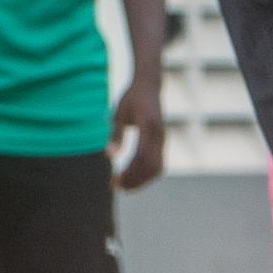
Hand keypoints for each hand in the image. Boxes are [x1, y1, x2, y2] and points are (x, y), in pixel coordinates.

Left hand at [112, 72, 167, 190]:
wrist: (149, 86)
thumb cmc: (131, 98)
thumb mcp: (119, 114)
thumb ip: (115, 134)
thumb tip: (109, 155)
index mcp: (148, 126)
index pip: (140, 156)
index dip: (128, 172)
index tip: (113, 181)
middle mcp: (159, 134)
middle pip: (150, 166)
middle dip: (134, 180)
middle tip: (115, 186)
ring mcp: (163, 139)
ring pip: (157, 168)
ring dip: (141, 180)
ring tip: (123, 186)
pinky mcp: (162, 142)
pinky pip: (159, 164)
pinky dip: (147, 175)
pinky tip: (133, 178)